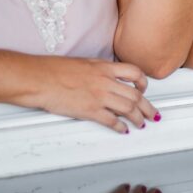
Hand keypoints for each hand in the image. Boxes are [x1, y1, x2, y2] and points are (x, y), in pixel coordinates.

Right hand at [24, 57, 158, 132]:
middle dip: (147, 106)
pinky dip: (120, 127)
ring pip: (128, 108)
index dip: (143, 82)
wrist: (39, 78)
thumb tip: (105, 76)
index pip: (134, 71)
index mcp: (104, 67)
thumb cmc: (54, 70)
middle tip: (152, 113)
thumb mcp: (83, 63)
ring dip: (137, 118)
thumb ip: (98, 70)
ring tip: (141, 124)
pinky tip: (122, 130)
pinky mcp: (90, 110)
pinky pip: (111, 120)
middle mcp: (105, 81)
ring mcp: (99, 96)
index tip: (144, 88)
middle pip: (135, 94)